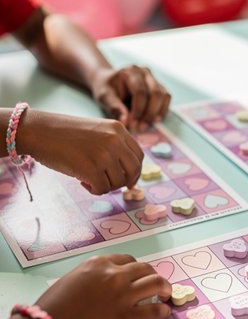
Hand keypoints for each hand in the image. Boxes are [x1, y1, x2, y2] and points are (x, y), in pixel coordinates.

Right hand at [19, 110, 143, 194]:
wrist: (39, 131)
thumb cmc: (63, 134)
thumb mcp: (96, 131)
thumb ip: (113, 146)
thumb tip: (128, 175)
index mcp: (118, 129)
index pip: (138, 156)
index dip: (134, 171)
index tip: (128, 180)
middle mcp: (115, 140)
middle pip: (134, 170)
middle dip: (124, 182)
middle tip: (110, 185)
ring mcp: (105, 154)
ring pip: (118, 182)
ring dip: (105, 185)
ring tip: (88, 177)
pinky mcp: (92, 168)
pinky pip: (102, 189)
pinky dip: (93, 190)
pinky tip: (81, 181)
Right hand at [35, 254, 171, 318]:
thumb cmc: (53, 307)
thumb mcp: (72, 279)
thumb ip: (93, 277)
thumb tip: (105, 285)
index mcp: (99, 264)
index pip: (127, 260)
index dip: (136, 268)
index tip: (139, 275)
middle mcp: (115, 276)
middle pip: (145, 269)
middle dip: (153, 275)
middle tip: (157, 284)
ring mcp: (124, 296)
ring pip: (156, 283)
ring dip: (165, 288)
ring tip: (167, 294)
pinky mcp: (128, 318)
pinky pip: (155, 310)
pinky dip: (163, 310)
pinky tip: (164, 312)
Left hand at [91, 65, 170, 127]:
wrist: (109, 81)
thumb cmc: (106, 88)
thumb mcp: (104, 97)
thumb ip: (114, 107)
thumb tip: (126, 121)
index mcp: (131, 72)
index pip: (140, 92)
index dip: (138, 110)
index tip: (132, 124)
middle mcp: (145, 72)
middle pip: (155, 94)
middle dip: (149, 113)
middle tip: (140, 127)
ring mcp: (153, 78)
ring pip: (164, 96)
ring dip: (157, 113)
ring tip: (146, 125)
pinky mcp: (159, 86)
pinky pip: (166, 98)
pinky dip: (162, 110)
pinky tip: (154, 120)